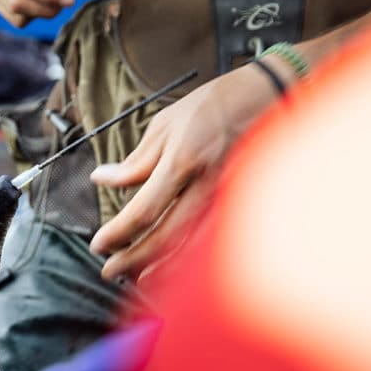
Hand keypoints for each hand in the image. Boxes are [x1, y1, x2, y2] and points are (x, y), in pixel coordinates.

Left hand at [89, 63, 282, 281]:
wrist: (271, 95)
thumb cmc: (215, 105)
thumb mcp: (164, 124)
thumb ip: (134, 162)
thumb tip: (101, 179)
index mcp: (184, 162)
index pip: (143, 211)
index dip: (118, 233)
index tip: (98, 244)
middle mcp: (208, 186)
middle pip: (165, 238)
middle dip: (132, 260)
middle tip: (108, 270)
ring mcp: (228, 199)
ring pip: (191, 248)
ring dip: (158, 266)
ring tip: (134, 275)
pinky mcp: (241, 205)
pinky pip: (210, 241)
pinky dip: (186, 259)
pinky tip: (169, 265)